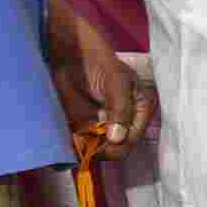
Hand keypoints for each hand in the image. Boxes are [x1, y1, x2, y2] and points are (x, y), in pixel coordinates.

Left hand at [46, 0, 151, 143]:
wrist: (66, 53)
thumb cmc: (97, 61)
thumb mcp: (115, 81)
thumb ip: (120, 108)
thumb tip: (118, 139)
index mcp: (139, 109)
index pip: (133, 138)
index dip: (118, 146)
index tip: (100, 146)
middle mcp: (123, 121)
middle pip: (117, 149)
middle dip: (102, 151)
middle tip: (84, 146)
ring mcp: (102, 126)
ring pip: (99, 151)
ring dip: (86, 153)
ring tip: (75, 145)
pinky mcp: (83, 128)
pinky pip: (82, 147)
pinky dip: (74, 150)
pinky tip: (69, 147)